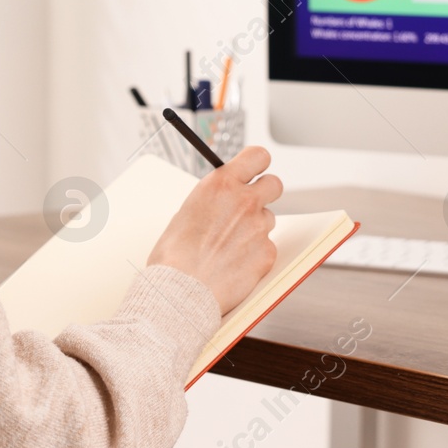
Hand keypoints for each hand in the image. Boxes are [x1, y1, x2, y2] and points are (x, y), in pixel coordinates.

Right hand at [147, 146, 282, 313]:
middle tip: (250, 206)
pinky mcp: (267, 253)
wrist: (179, 291)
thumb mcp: (187, 211)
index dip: (257, 164)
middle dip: (264, 192)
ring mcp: (259, 227)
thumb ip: (214, 199)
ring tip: (230, 245)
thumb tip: (224, 199)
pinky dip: (255, 254)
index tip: (255, 170)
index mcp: (221, 184)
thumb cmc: (174, 256)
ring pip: (268, 219)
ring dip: (256, 227)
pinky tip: (235, 264)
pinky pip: (268, 247)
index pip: (257, 156)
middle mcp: (245, 201)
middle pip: (274, 184)